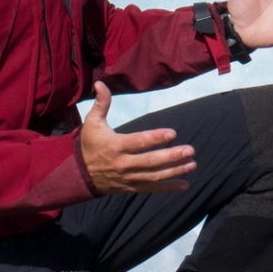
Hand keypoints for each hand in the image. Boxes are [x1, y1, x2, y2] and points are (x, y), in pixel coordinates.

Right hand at [78, 84, 193, 195]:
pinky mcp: (132, 187)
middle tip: (190, 150)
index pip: (138, 142)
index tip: (172, 133)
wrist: (80, 174)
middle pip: (150, 162)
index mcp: (115, 146)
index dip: (155, 138)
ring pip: (154, 176)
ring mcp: (129, 178)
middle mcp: (123, 164)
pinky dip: (169, 188)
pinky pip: (152, 189)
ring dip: (175, 171)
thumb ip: (101, 103)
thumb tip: (101, 83)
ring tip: (192, 164)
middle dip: (172, 156)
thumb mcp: (92, 122)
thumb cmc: (90, 144)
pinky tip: (185, 185)